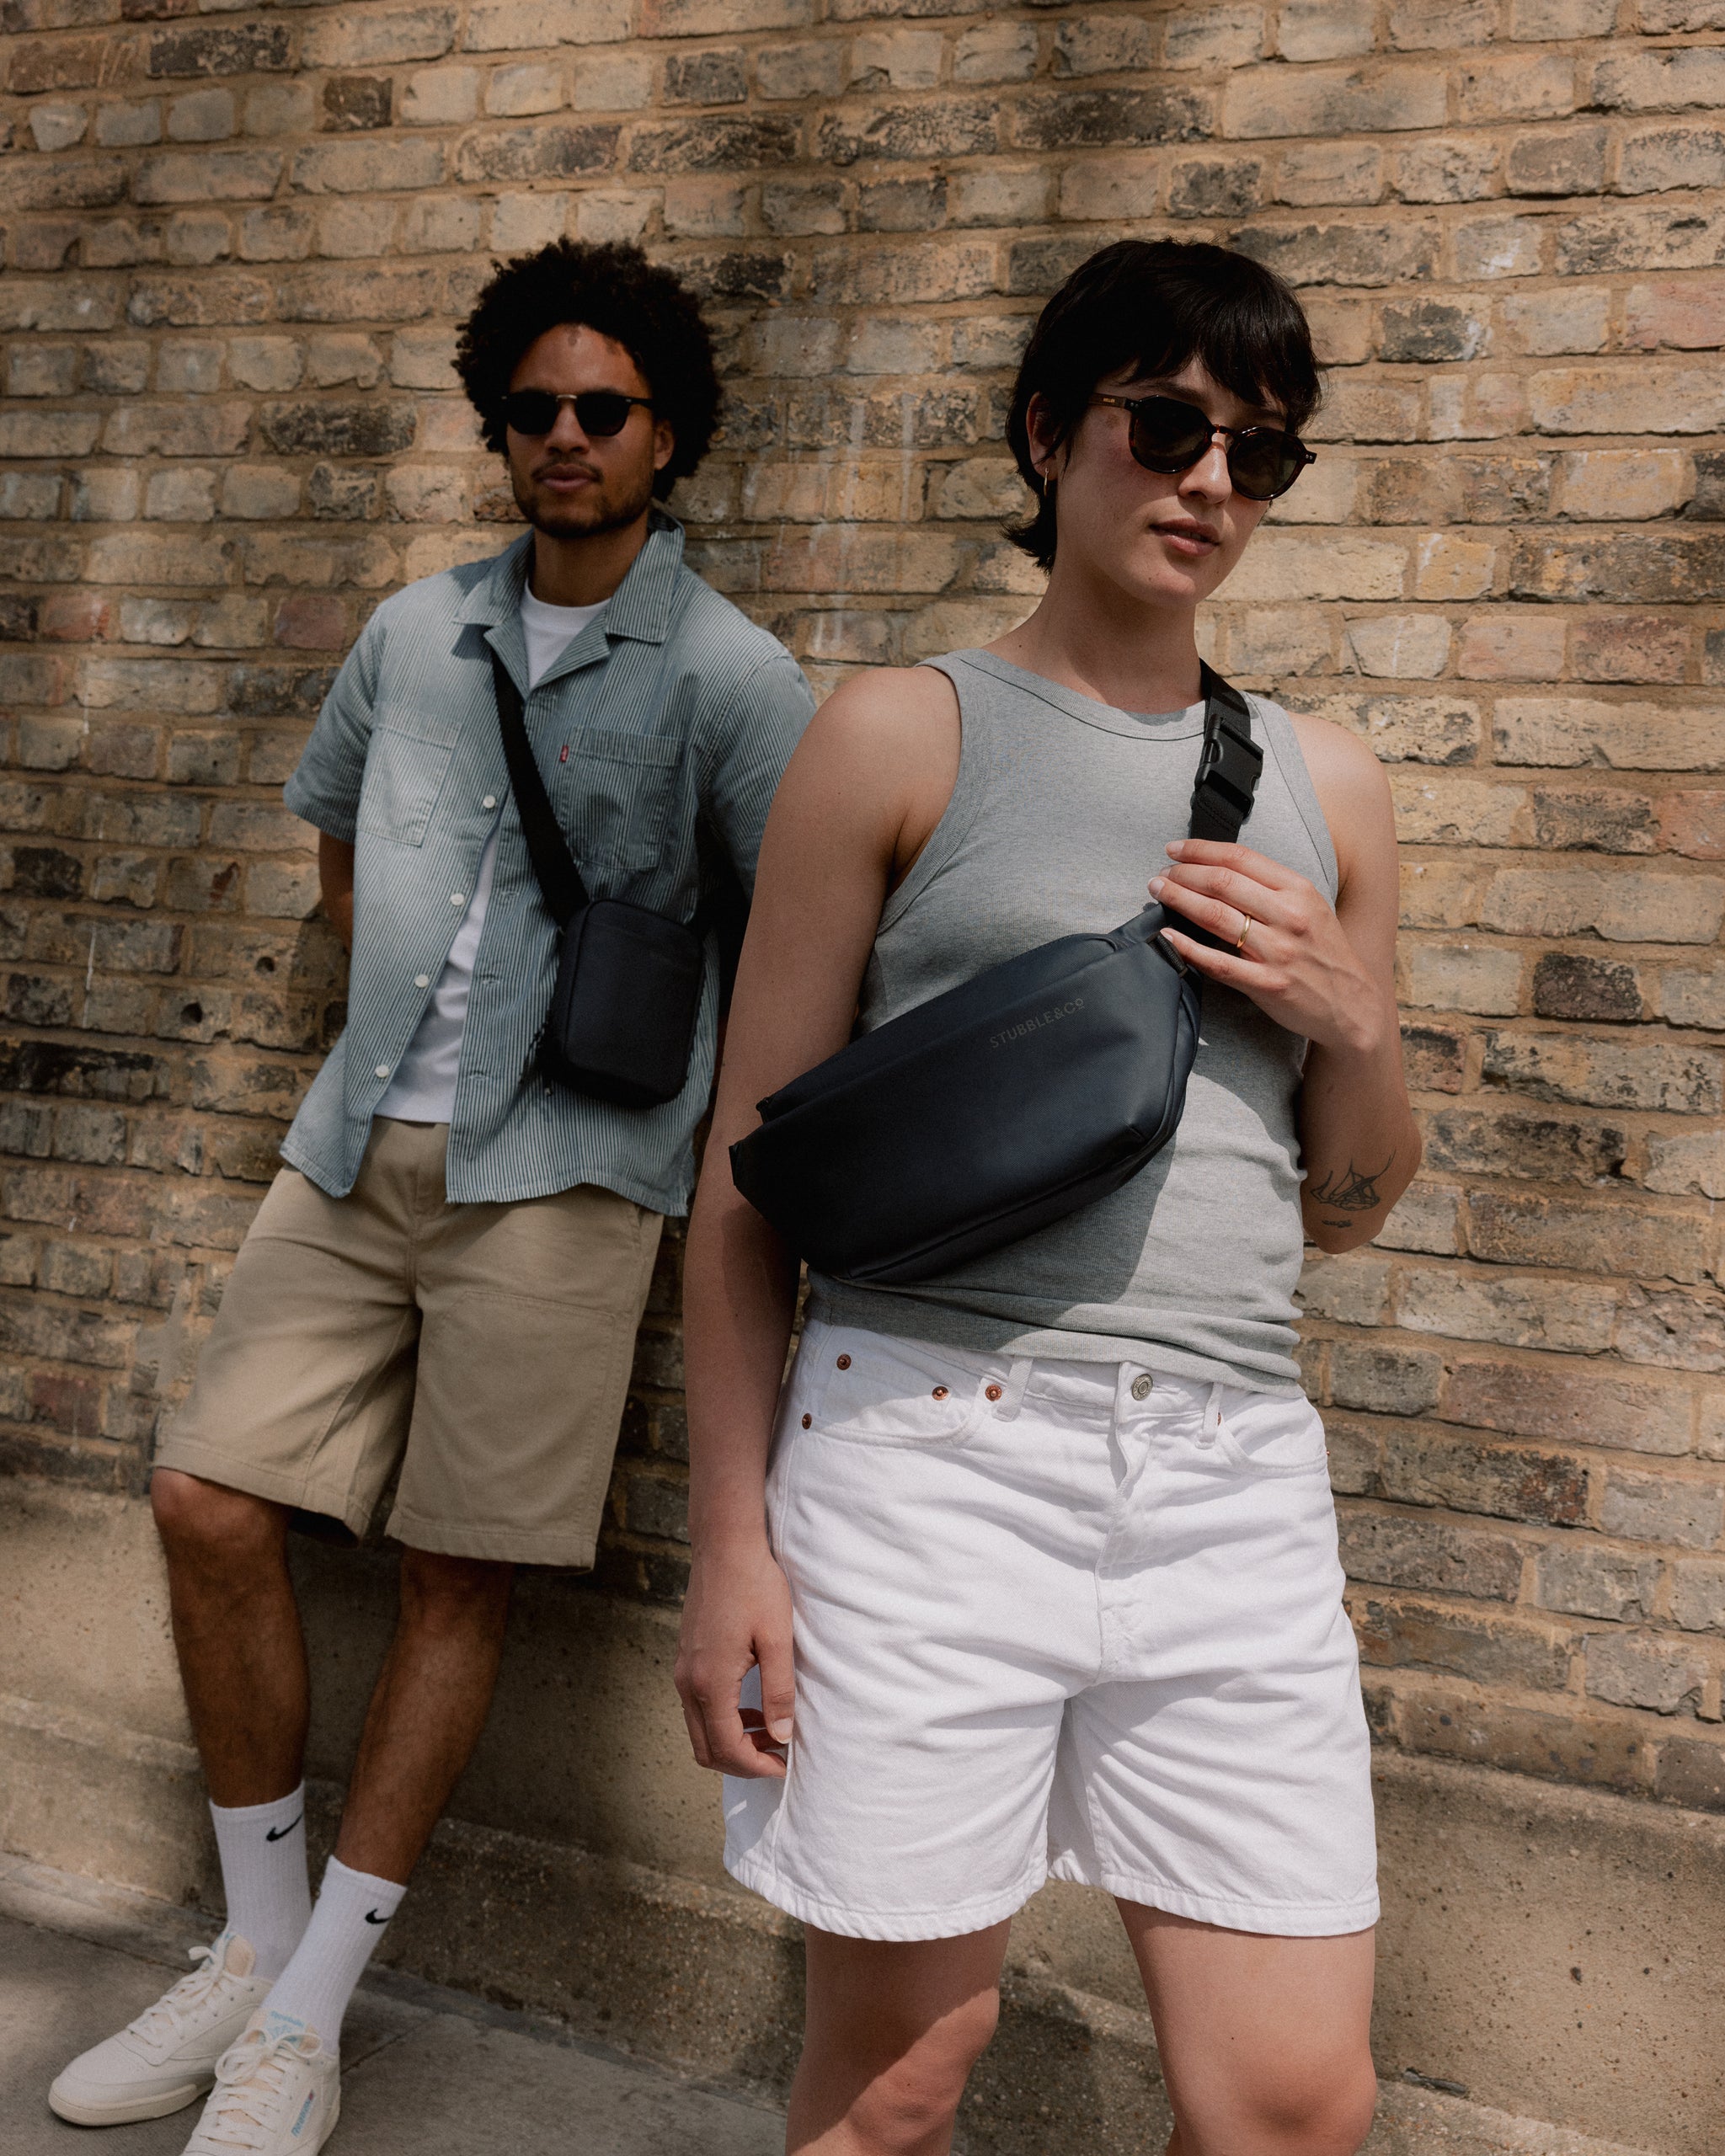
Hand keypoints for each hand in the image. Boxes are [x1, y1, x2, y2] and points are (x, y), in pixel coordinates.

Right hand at [674, 1533, 794, 1780]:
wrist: (724, 1546)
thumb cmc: (755, 1586)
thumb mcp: (777, 1640)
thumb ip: (779, 1692)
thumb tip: (781, 1736)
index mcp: (711, 1682)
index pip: (727, 1749)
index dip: (756, 1767)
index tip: (783, 1765)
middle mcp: (689, 1682)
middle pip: (706, 1749)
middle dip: (741, 1763)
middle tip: (776, 1757)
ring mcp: (684, 1670)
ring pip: (700, 1730)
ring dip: (732, 1742)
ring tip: (769, 1733)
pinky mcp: (686, 1659)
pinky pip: (698, 1707)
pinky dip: (723, 1720)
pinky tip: (751, 1706)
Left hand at [1149, 838, 1390, 1055]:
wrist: (1351, 1003)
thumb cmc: (1323, 952)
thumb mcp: (1310, 907)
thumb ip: (1271, 889)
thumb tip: (1218, 872)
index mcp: (1299, 890)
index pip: (1240, 858)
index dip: (1201, 850)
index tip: (1175, 850)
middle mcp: (1289, 916)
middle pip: (1223, 883)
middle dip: (1183, 874)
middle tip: (1161, 875)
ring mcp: (1278, 951)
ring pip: (1216, 916)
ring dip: (1180, 900)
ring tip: (1159, 893)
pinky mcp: (1267, 984)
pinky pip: (1218, 962)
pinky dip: (1188, 947)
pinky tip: (1168, 936)